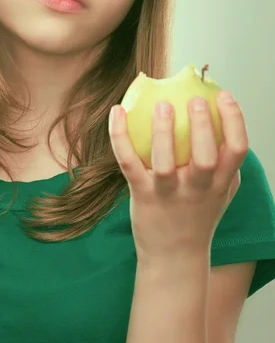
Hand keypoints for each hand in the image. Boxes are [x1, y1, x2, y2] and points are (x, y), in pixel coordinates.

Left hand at [108, 91, 248, 260]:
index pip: (237, 151)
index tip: (223, 95)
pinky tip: (117, 111)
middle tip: (194, 100)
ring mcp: (167, 194)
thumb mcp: (220, 193)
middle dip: (202, 127)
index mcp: (219, 184)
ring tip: (161, 104)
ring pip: (166, 163)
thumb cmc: (198, 216)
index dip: (234, 120)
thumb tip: (221, 120)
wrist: (174, 257)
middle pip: (205, 158)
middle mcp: (197, 190)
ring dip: (163, 133)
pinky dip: (120, 136)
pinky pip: (129, 163)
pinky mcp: (141, 195)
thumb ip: (224, 164)